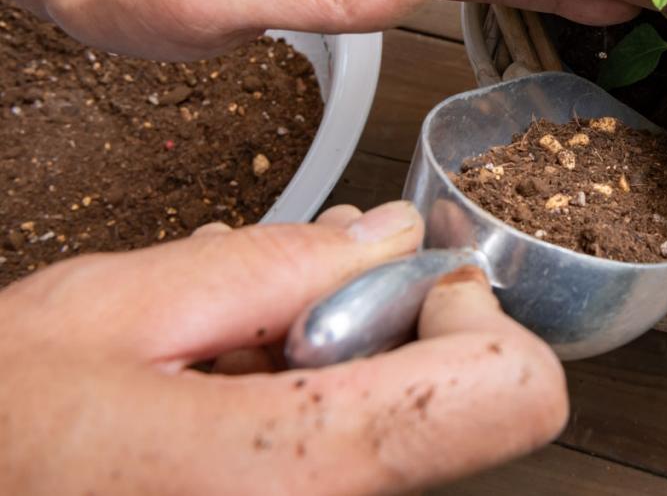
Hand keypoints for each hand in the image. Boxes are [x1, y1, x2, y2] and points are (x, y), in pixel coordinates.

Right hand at [0, 202, 567, 494]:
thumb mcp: (115, 312)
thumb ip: (276, 263)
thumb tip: (390, 235)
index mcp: (291, 472)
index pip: (511, 390)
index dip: (471, 309)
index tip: (408, 275)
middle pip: (460, 406)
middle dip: (385, 328)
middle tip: (288, 304)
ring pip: (404, 428)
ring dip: (338, 362)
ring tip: (237, 341)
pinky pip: (350, 457)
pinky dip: (312, 405)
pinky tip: (230, 382)